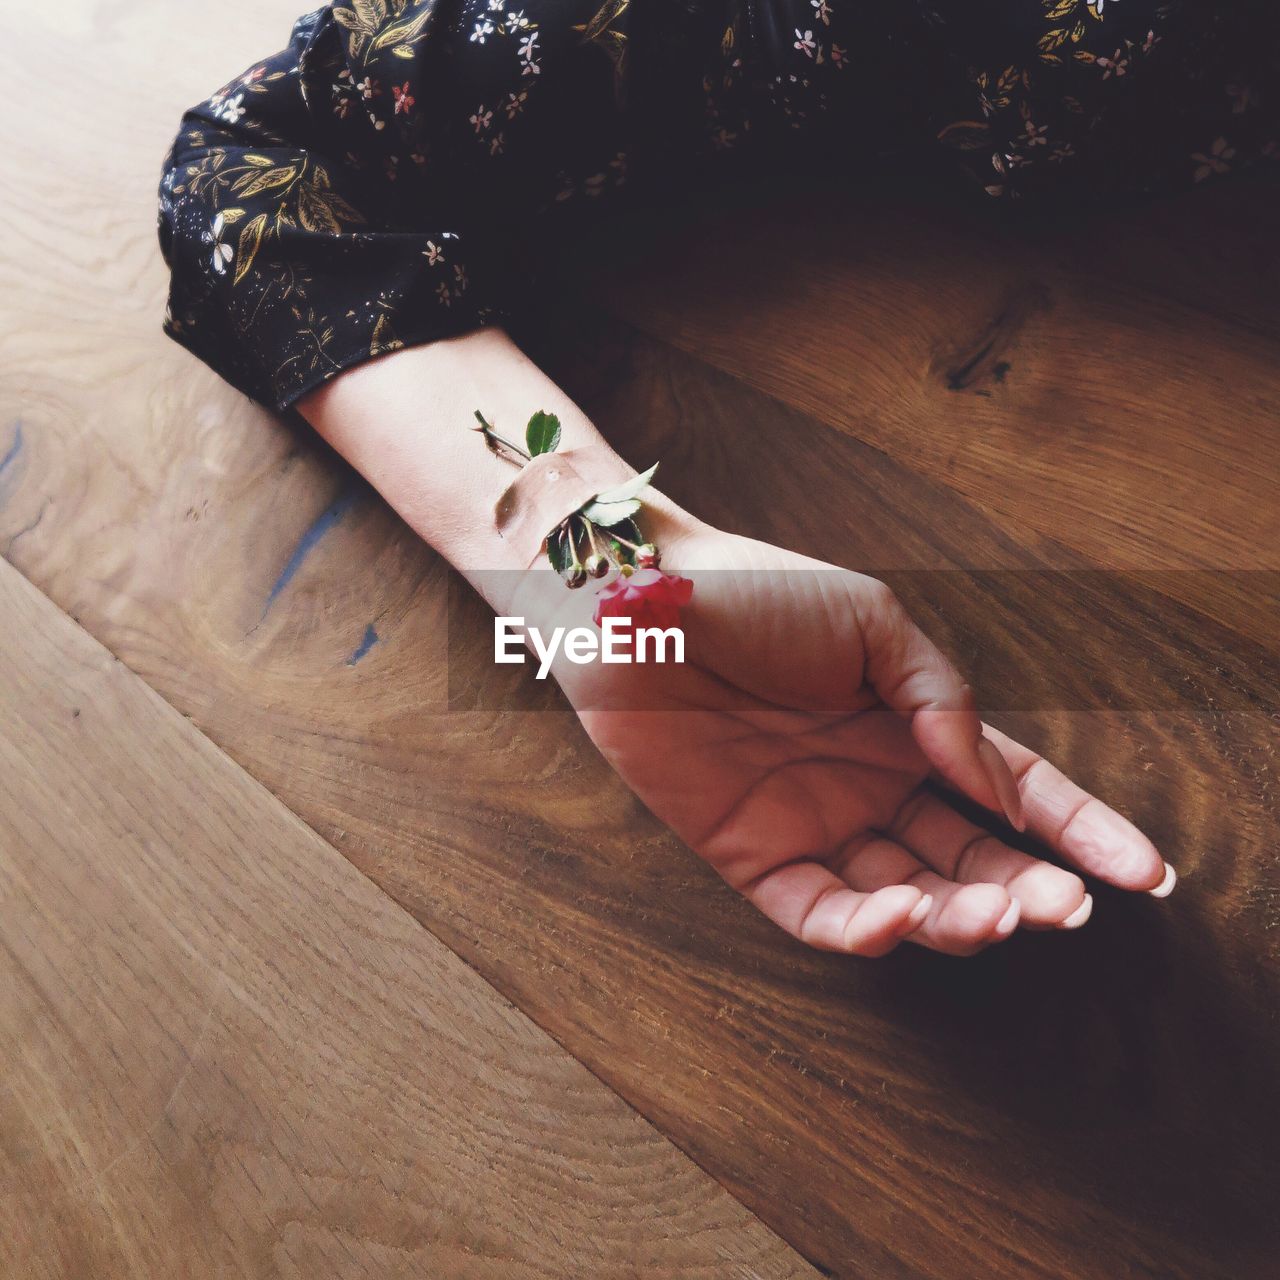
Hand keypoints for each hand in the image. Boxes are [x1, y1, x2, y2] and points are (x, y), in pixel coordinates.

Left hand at [524, 524, 1175, 956]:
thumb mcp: (873, 623)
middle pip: (968, 858)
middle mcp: (870, 785)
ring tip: (996, 913)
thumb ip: (941, 700)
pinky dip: (864, 927)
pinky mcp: (750, 856)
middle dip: (1026, 890)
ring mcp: (814, 825)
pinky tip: (903, 913)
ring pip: (904, 897)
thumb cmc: (757, 595)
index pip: (1012, 791)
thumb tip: (996, 787)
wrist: (641, 604)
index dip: (1080, 832)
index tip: (1142, 874)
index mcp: (909, 728)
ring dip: (955, 915)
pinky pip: (817, 910)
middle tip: (1064, 909)